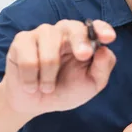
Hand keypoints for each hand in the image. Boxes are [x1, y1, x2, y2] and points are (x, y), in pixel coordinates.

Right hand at [0, 19, 116, 115]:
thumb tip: (104, 50)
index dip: (102, 29)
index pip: (95, 28)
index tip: (108, 38)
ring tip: (47, 87)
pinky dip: (31, 78)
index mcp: (84, 40)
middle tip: (83, 56)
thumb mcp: (90, 85)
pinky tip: (31, 84)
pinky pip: (28, 58)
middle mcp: (64, 32)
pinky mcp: (22, 41)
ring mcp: (42, 34)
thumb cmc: (65, 90)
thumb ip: (102, 68)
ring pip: (49, 48)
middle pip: (73, 27)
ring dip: (48, 76)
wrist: (34, 103)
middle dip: (79, 41)